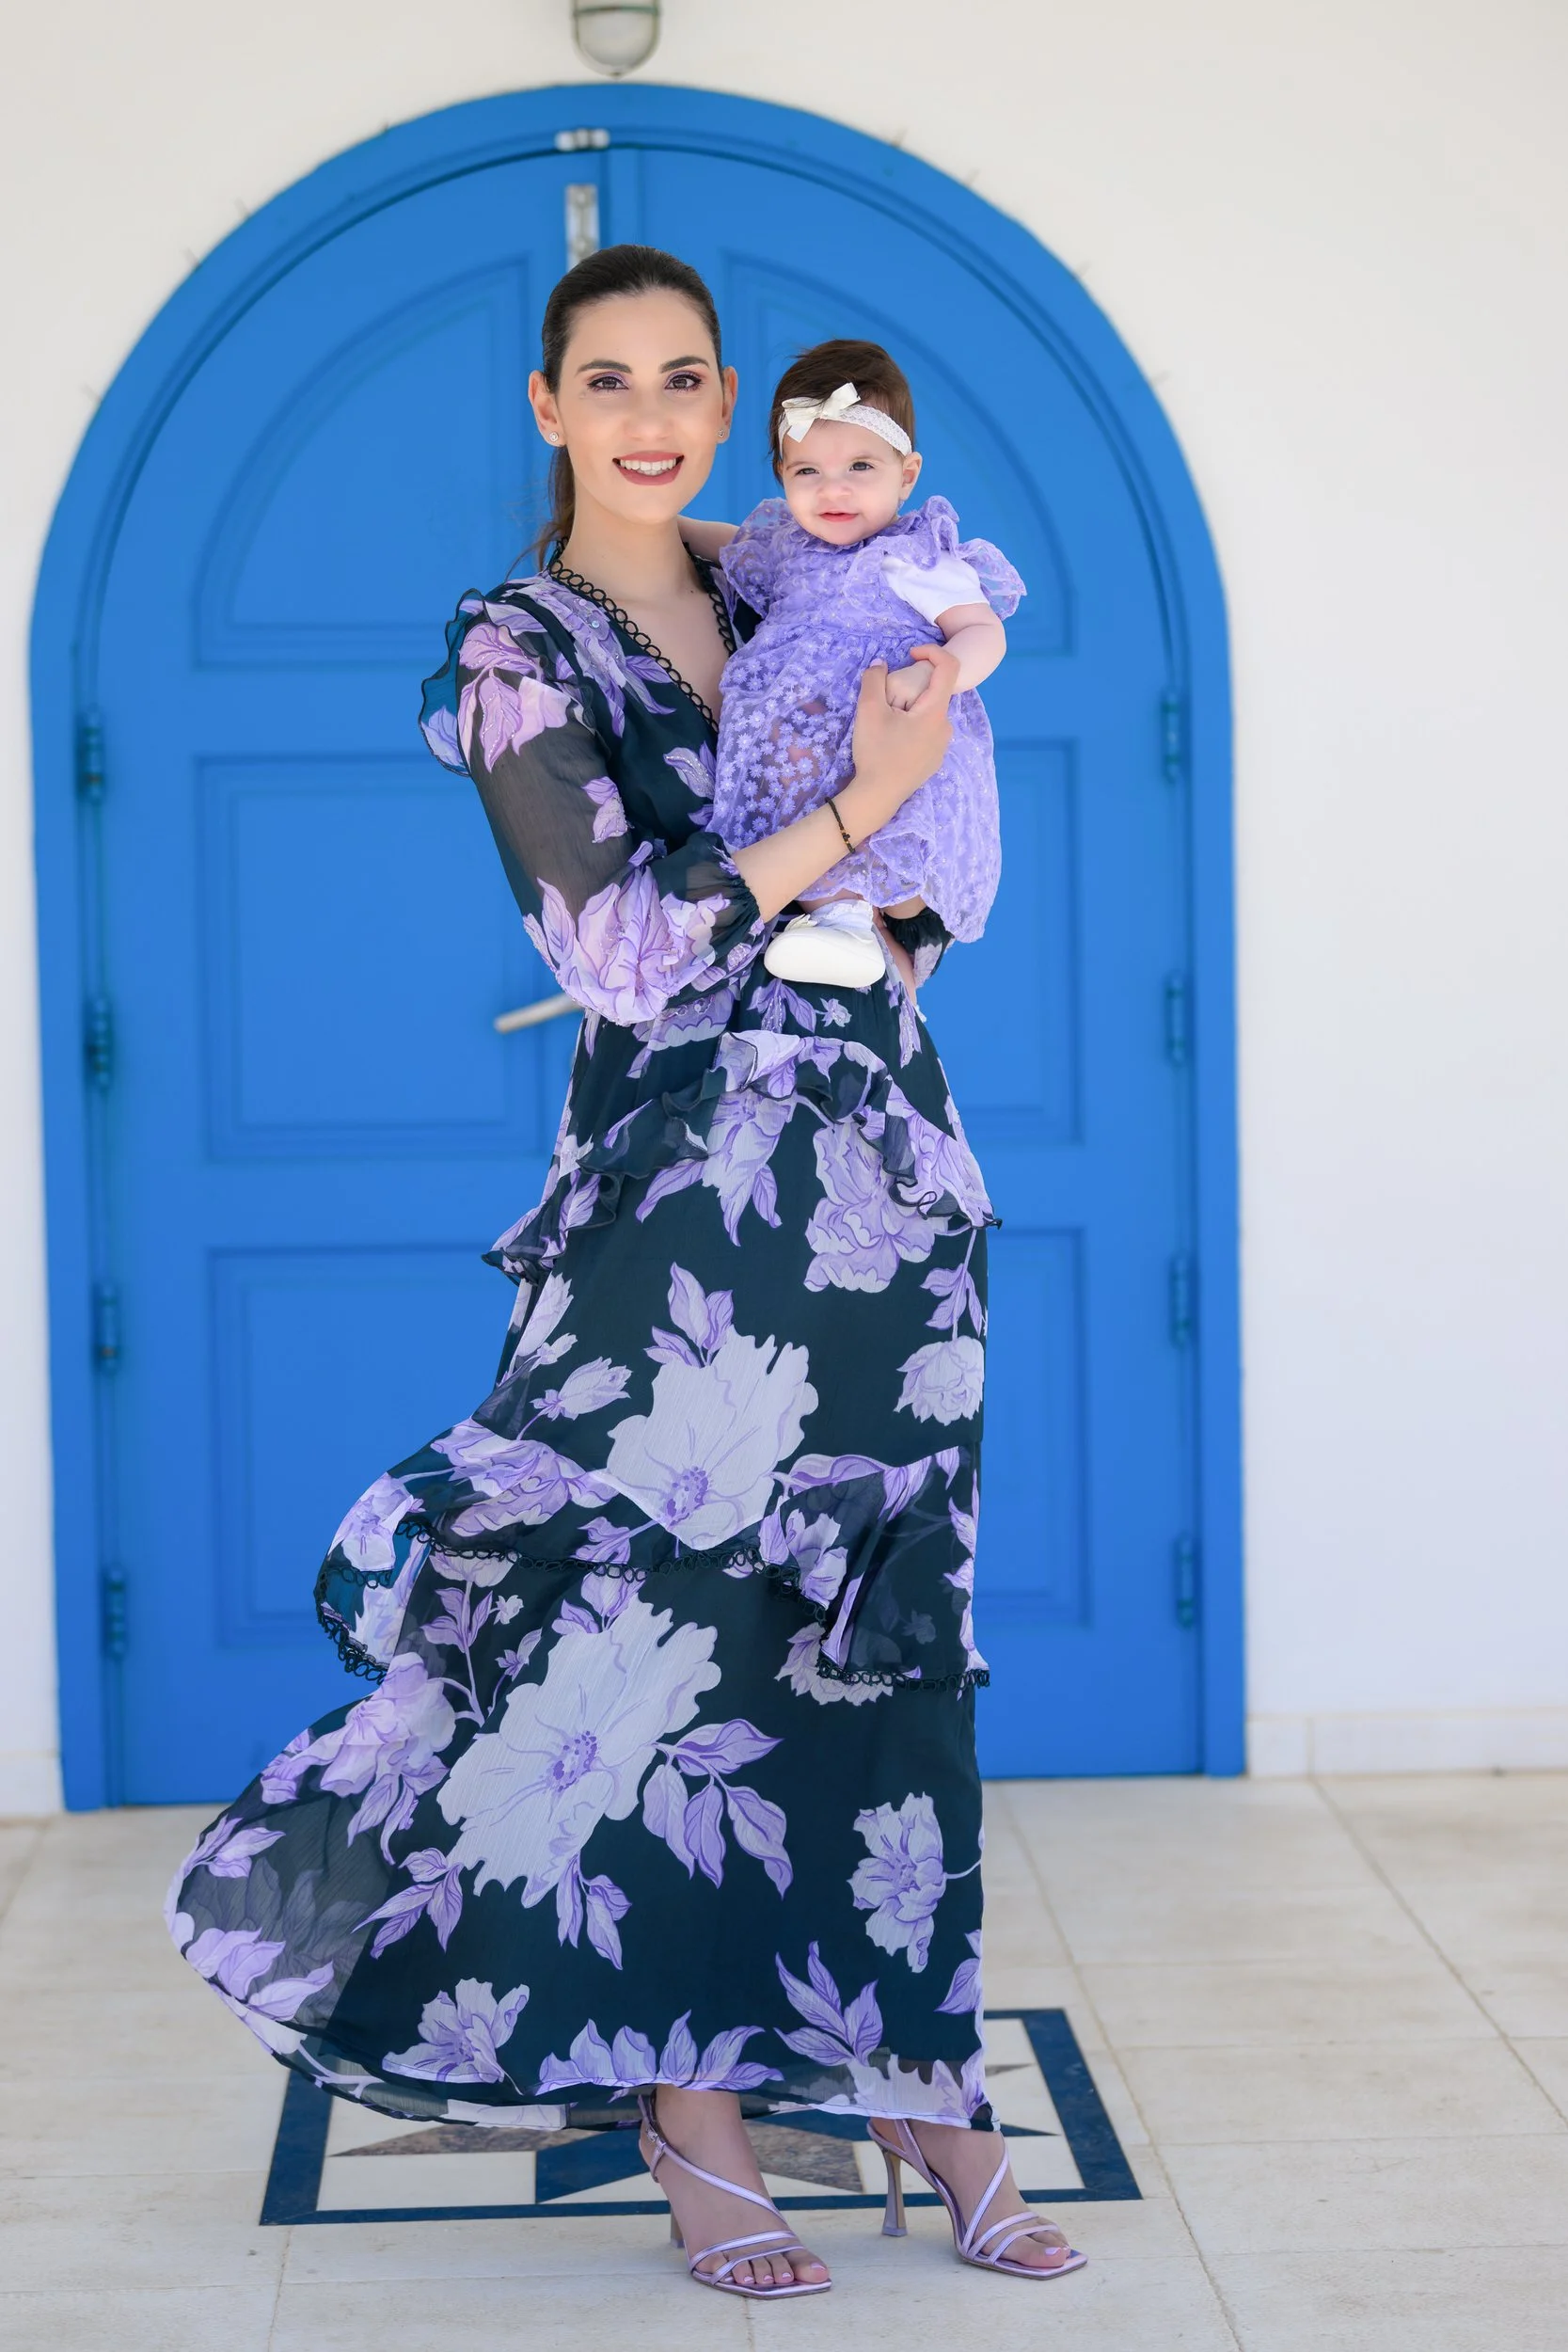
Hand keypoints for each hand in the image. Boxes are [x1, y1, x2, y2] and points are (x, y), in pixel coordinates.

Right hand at [843, 646, 956, 833]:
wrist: (878, 797)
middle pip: (935, 692)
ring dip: (911, 708)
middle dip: (913, 686)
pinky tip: (893, 741)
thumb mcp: (868, 711)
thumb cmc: (876, 752)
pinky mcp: (934, 760)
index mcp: (936, 712)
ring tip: (887, 723)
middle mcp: (946, 728)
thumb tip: (880, 664)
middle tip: (887, 697)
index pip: (949, 668)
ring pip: (930, 713)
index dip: (932, 651)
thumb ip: (873, 679)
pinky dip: (913, 726)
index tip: (910, 655)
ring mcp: (942, 746)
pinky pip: (927, 732)